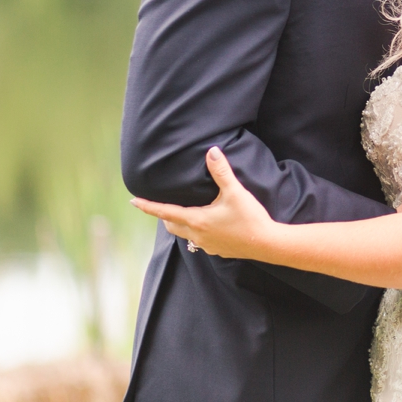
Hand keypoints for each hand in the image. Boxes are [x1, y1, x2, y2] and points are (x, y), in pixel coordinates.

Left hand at [131, 147, 275, 260]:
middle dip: (164, 215)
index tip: (134, 201)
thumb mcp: (235, 192)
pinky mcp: (218, 250)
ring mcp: (207, 245)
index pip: (164, 212)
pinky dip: (196, 232)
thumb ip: (221, 172)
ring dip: (181, 223)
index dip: (148, 206)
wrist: (267, 243)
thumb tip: (212, 151)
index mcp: (196, 220)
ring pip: (185, 234)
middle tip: (162, 204)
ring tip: (185, 213)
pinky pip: (199, 241)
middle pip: (172, 225)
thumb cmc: (250, 218)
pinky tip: (208, 225)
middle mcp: (197, 235)